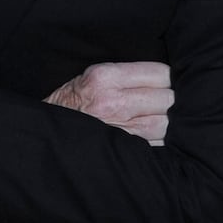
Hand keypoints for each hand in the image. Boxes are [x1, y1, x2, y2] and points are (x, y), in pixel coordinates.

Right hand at [45, 61, 173, 145]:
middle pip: (168, 98)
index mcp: (106, 77)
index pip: (159, 73)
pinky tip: (154, 133)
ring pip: (167, 124)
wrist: (52, 129)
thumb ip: (125, 74)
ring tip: (159, 116)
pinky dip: (162, 139)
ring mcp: (123, 129)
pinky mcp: (127, 149)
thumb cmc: (74, 100)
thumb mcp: (92, 75)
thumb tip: (165, 77)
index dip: (167, 76)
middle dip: (170, 98)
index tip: (166, 80)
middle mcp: (115, 102)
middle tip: (164, 99)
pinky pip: (159, 143)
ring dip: (168, 120)